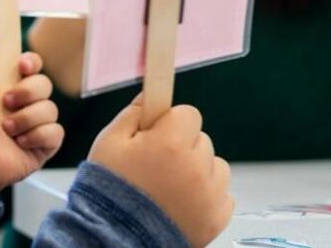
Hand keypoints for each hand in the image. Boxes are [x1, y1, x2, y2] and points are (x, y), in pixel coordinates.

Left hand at [0, 39, 63, 199]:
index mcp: (8, 86)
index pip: (32, 66)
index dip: (31, 63)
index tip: (22, 67)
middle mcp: (24, 104)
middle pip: (45, 83)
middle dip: (27, 92)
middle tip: (6, 103)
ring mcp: (35, 125)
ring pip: (50, 108)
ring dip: (25, 118)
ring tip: (6, 130)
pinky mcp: (44, 145)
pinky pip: (55, 131)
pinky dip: (36, 136)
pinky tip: (19, 143)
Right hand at [89, 97, 232, 246]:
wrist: (113, 237)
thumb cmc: (109, 190)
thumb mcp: (109, 141)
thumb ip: (133, 113)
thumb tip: (150, 97)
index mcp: (171, 143)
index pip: (188, 113)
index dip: (170, 122)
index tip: (158, 133)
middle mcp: (196, 167)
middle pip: (200, 139)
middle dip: (181, 146)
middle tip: (156, 164)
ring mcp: (210, 194)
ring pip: (214, 165)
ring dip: (197, 170)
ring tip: (168, 186)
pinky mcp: (217, 217)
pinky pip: (222, 193)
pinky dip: (206, 195)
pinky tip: (180, 201)